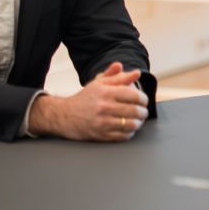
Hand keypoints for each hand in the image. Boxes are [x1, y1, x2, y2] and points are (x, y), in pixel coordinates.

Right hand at [30, 62, 149, 141]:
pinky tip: (128, 128)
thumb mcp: (99, 83)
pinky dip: (130, 133)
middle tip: (143, 112)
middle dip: (143, 112)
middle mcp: (104, 107)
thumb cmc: (85, 98)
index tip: (143, 101)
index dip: (143, 99)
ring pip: (131, 125)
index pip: (134, 95)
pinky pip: (123, 136)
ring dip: (138, 123)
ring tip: (137, 120)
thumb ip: (118, 77)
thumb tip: (136, 73)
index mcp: (105, 92)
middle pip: (135, 111)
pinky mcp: (100, 135)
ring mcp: (102, 122)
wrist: (64, 115)